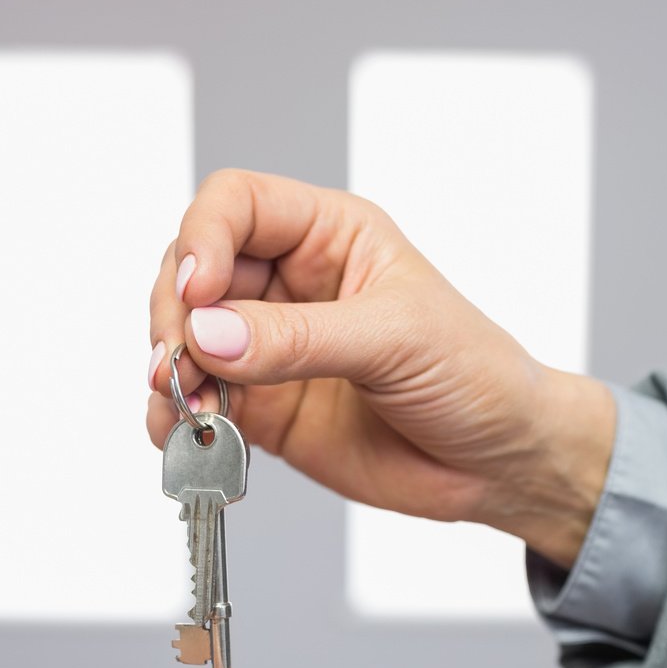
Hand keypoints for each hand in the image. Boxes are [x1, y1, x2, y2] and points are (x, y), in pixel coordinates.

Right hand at [147, 169, 615, 569]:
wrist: (498, 461)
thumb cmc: (475, 375)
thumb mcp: (396, 340)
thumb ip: (298, 338)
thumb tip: (210, 335)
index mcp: (327, 235)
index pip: (236, 206)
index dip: (203, 238)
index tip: (199, 293)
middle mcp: (288, 284)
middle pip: (192, 271)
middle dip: (174, 315)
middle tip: (180, 363)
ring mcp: (269, 348)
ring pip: (184, 340)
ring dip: (168, 372)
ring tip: (184, 409)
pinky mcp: (262, 409)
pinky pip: (197, 405)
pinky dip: (175, 420)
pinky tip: (183, 437)